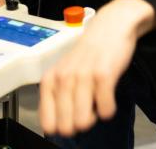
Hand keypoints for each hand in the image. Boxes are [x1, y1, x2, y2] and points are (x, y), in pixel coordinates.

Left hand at [39, 0, 155, 136]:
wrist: (110, 27)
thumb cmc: (87, 53)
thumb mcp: (66, 70)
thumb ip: (60, 94)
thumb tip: (57, 126)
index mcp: (52, 77)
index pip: (46, 115)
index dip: (55, 125)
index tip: (61, 128)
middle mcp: (65, 76)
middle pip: (65, 121)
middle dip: (74, 126)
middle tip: (81, 119)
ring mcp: (83, 75)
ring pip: (82, 118)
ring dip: (90, 119)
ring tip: (93, 110)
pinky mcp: (104, 75)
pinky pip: (105, 108)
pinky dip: (107, 110)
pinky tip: (107, 101)